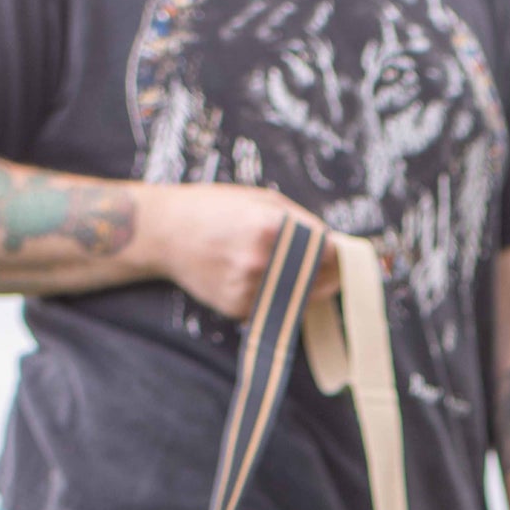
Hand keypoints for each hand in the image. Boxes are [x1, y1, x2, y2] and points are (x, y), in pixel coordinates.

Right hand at [136, 182, 338, 321]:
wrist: (165, 231)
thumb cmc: (216, 208)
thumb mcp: (261, 199)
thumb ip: (301, 222)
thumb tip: (336, 246)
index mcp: (273, 228)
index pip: (329, 252)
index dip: (338, 255)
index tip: (344, 257)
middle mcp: (264, 262)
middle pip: (320, 280)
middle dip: (327, 275)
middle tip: (328, 269)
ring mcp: (251, 289)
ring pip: (300, 299)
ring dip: (303, 289)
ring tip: (285, 269)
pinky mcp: (240, 309)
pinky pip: (274, 308)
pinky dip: (276, 298)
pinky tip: (257, 279)